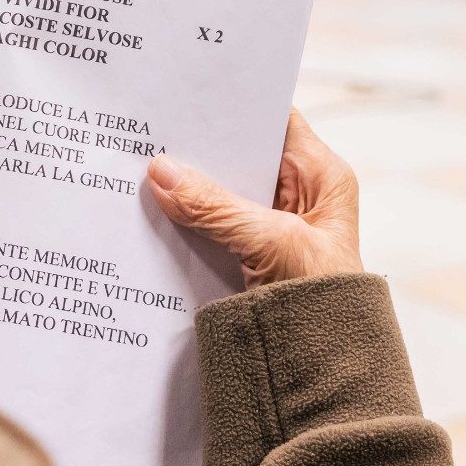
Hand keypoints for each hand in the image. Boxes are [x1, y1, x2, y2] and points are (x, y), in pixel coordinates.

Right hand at [146, 110, 360, 286]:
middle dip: (200, 148)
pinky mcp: (244, 255)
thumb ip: (217, 208)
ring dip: (186, 187)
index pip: (275, 120)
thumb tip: (163, 172)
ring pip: (219, 192)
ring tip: (140, 166)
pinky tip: (150, 213)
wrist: (323, 376)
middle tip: (153, 130)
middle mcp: (296, 195)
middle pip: (240, 155)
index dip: (238, 102)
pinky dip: (183, 222)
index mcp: (321, 176)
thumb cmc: (325, 307)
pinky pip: (208, 226)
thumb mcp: (273, 244)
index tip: (191, 89)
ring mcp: (268, 226)